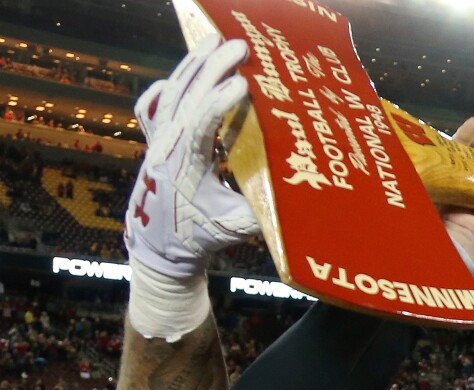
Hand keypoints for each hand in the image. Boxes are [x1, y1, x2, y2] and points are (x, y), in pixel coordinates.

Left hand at [125, 35, 258, 276]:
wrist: (158, 246)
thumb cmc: (200, 238)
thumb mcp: (235, 228)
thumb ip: (261, 210)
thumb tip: (300, 195)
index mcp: (185, 169)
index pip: (200, 127)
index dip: (220, 103)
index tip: (244, 84)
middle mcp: (166, 149)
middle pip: (187, 98)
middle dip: (213, 69)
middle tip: (239, 46)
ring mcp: (156, 142)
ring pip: (170, 93)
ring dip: (193, 65)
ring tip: (215, 41)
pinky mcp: (154, 140)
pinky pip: (154, 105)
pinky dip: (167, 85)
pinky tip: (184, 72)